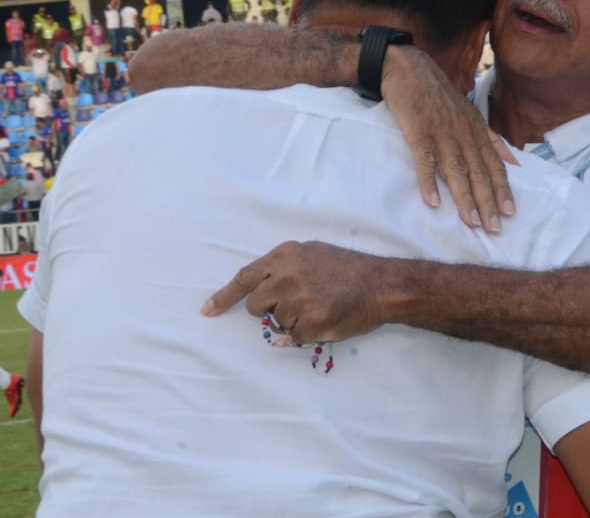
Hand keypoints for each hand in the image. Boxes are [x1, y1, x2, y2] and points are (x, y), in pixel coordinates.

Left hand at [201, 241, 390, 344]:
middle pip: (256, 305)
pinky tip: (326, 318)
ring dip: (293, 320)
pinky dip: (307, 333)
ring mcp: (298, 301)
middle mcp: (286, 277)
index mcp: (285, 256)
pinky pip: (294, 337)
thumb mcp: (312, 253)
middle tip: (296, 302)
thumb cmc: (348, 268)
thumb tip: (261, 289)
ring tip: (320, 305)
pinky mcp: (311, 323)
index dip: (224, 297)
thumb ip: (283, 268)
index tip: (207, 312)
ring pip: (277, 323)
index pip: (244, 278)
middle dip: (269, 308)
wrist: (382, 284)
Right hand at [380, 46, 514, 232]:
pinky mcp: (418, 132)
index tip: (510, 212)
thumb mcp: (471, 113)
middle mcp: (463, 134)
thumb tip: (514, 161)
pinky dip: (429, 182)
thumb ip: (491, 139)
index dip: (502, 189)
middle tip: (494, 228)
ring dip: (465, 197)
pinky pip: (425, 161)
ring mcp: (441, 133)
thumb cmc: (439, 95)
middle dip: (488, 201)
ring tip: (471, 222)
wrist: (410, 69)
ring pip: (456, 170)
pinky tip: (433, 202)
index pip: (494, 164)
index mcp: (476, 131)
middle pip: (478, 172)